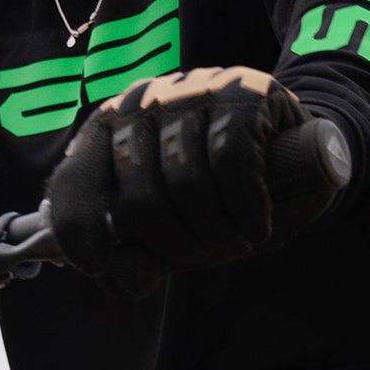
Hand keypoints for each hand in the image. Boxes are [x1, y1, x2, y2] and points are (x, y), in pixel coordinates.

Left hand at [46, 67, 326, 296]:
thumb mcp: (171, 228)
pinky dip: (244, 207)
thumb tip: (128, 278)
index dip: (81, 237)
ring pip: (185, 181)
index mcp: (108, 130)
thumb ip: (137, 256)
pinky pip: (231, 160)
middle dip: (173, 244)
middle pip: (137, 197)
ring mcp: (191, 90)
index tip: (104, 269)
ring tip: (234, 241)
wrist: (295, 152)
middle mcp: (143, 102)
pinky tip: (256, 227)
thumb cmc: (219, 193)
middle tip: (203, 254)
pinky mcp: (242, 91)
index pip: (74, 184)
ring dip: (214, 231)